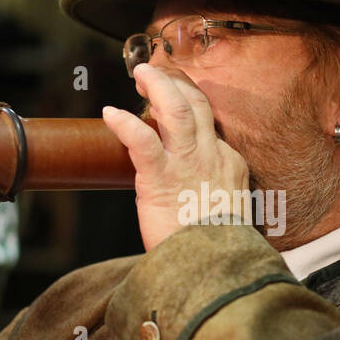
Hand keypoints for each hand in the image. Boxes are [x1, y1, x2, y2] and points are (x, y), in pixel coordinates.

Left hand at [101, 63, 249, 250]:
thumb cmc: (219, 249)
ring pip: (176, 108)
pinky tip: (110, 115)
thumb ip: (215, 195)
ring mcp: (188, 163)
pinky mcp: (161, 178)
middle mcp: (212, 155)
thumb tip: (198, 197)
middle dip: (175, 83)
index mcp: (229, 164)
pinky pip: (142, 139)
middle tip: (154, 72)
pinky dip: (124, 123)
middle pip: (196, 104)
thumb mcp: (229, 213)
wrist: (217, 267)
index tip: (171, 101)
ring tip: (141, 73)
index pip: (209, 125)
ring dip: (157, 85)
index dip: (189, 106)